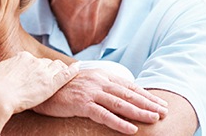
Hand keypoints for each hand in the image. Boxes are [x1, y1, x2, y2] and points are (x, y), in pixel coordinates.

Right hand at [0, 52, 78, 113]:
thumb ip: (2, 67)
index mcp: (20, 57)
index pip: (32, 60)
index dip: (34, 67)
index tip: (34, 73)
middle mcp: (33, 61)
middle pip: (45, 63)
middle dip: (46, 69)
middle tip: (47, 77)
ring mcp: (43, 72)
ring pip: (56, 67)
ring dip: (59, 70)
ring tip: (64, 72)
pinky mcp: (50, 84)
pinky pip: (65, 74)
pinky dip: (72, 70)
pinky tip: (77, 68)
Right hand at [33, 68, 168, 134]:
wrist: (40, 89)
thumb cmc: (62, 88)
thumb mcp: (84, 82)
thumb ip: (101, 86)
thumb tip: (119, 93)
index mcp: (101, 75)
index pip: (128, 86)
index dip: (146, 95)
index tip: (160, 103)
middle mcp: (98, 81)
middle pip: (128, 94)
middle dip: (149, 103)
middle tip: (165, 112)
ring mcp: (90, 92)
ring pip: (120, 103)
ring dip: (139, 112)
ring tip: (155, 119)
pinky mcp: (81, 104)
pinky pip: (104, 115)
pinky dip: (119, 122)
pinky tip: (131, 129)